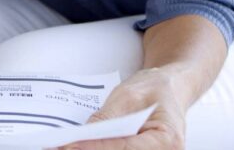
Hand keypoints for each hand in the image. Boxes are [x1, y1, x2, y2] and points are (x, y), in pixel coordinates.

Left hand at [55, 68, 185, 149]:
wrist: (170, 89)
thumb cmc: (153, 89)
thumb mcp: (127, 96)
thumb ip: (106, 118)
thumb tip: (81, 137)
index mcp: (167, 139)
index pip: (126, 148)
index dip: (96, 148)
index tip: (70, 146)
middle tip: (63, 147)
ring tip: (67, 146)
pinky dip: (99, 149)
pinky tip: (81, 145)